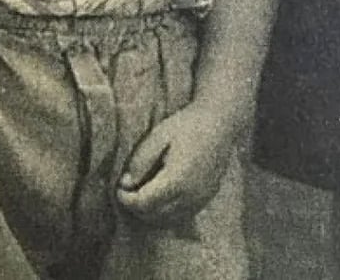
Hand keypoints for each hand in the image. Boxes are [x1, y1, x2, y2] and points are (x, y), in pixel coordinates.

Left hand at [116, 102, 237, 226]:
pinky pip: (181, 215)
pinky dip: (166, 211)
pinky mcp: (206, 198)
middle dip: (136, 206)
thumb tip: (127, 183)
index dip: (126, 199)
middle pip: (153, 215)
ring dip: (150, 211)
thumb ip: (141, 161)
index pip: (143, 203)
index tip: (119, 187)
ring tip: (142, 192)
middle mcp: (190, 196)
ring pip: (167, 219)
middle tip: (128, 189)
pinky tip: (161, 195)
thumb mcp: (159, 135)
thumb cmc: (187, 124)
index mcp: (177, 180)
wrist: (220, 121)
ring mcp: (200, 200)